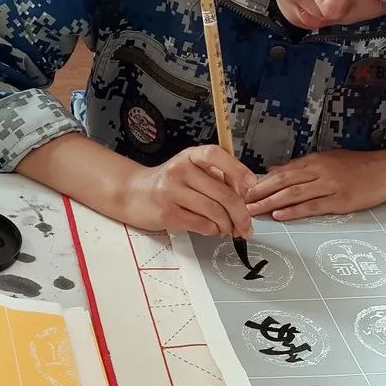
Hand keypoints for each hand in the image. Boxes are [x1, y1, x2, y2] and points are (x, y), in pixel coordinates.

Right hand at [123, 145, 256, 236]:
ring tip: (229, 229)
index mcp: (190, 156)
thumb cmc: (171, 183)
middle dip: (241, 214)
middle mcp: (180, 170)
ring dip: (228, 225)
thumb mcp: (191, 169)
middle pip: (223, 194)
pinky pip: (202, 224)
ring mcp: (171, 192)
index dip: (237, 169)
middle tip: (247, 226)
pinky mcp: (167, 213)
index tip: (252, 184)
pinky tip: (214, 229)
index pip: (216, 156)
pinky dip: (214, 230)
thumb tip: (245, 198)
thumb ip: (216, 178)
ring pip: (214, 212)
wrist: (133, 194)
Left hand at [245, 150, 385, 220]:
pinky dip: (294, 210)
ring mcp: (330, 185)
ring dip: (270, 202)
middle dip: (259, 191)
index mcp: (315, 160)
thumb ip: (301, 167)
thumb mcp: (328, 160)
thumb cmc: (359, 166)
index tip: (243, 189)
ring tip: (253, 210)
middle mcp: (319, 171)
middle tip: (240, 200)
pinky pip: (312, 206)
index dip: (260, 181)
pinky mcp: (340, 200)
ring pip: (293, 193)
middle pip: (282, 181)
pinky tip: (280, 215)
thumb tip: (274, 170)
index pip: (281, 171)